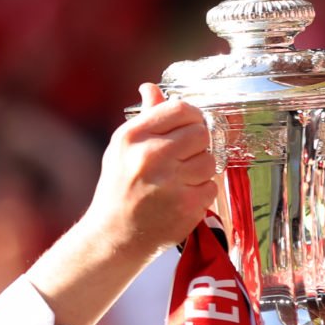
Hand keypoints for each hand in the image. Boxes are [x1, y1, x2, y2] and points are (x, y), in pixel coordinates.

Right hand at [84, 83, 216, 256]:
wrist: (114, 236)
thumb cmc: (118, 189)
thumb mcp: (121, 149)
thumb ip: (145, 118)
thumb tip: (151, 88)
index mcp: (134, 136)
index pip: (181, 108)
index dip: (192, 117)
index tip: (189, 128)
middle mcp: (151, 155)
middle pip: (201, 133)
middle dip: (197, 146)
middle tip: (183, 159)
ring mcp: (170, 182)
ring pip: (210, 161)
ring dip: (200, 171)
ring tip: (180, 181)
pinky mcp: (187, 205)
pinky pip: (211, 187)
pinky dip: (201, 194)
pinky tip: (181, 198)